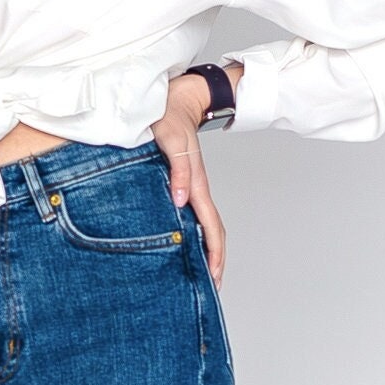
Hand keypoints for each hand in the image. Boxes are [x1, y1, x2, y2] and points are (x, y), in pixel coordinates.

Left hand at [154, 70, 233, 285]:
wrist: (176, 97)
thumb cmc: (168, 115)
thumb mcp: (170, 140)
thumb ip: (177, 170)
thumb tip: (180, 201)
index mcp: (196, 182)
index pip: (212, 226)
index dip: (215, 253)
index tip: (214, 278)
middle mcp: (196, 188)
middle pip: (213, 232)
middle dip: (215, 260)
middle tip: (211, 288)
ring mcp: (190, 186)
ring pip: (204, 225)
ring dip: (205, 250)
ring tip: (200, 274)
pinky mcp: (182, 182)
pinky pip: (192, 214)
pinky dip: (193, 233)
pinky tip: (182, 243)